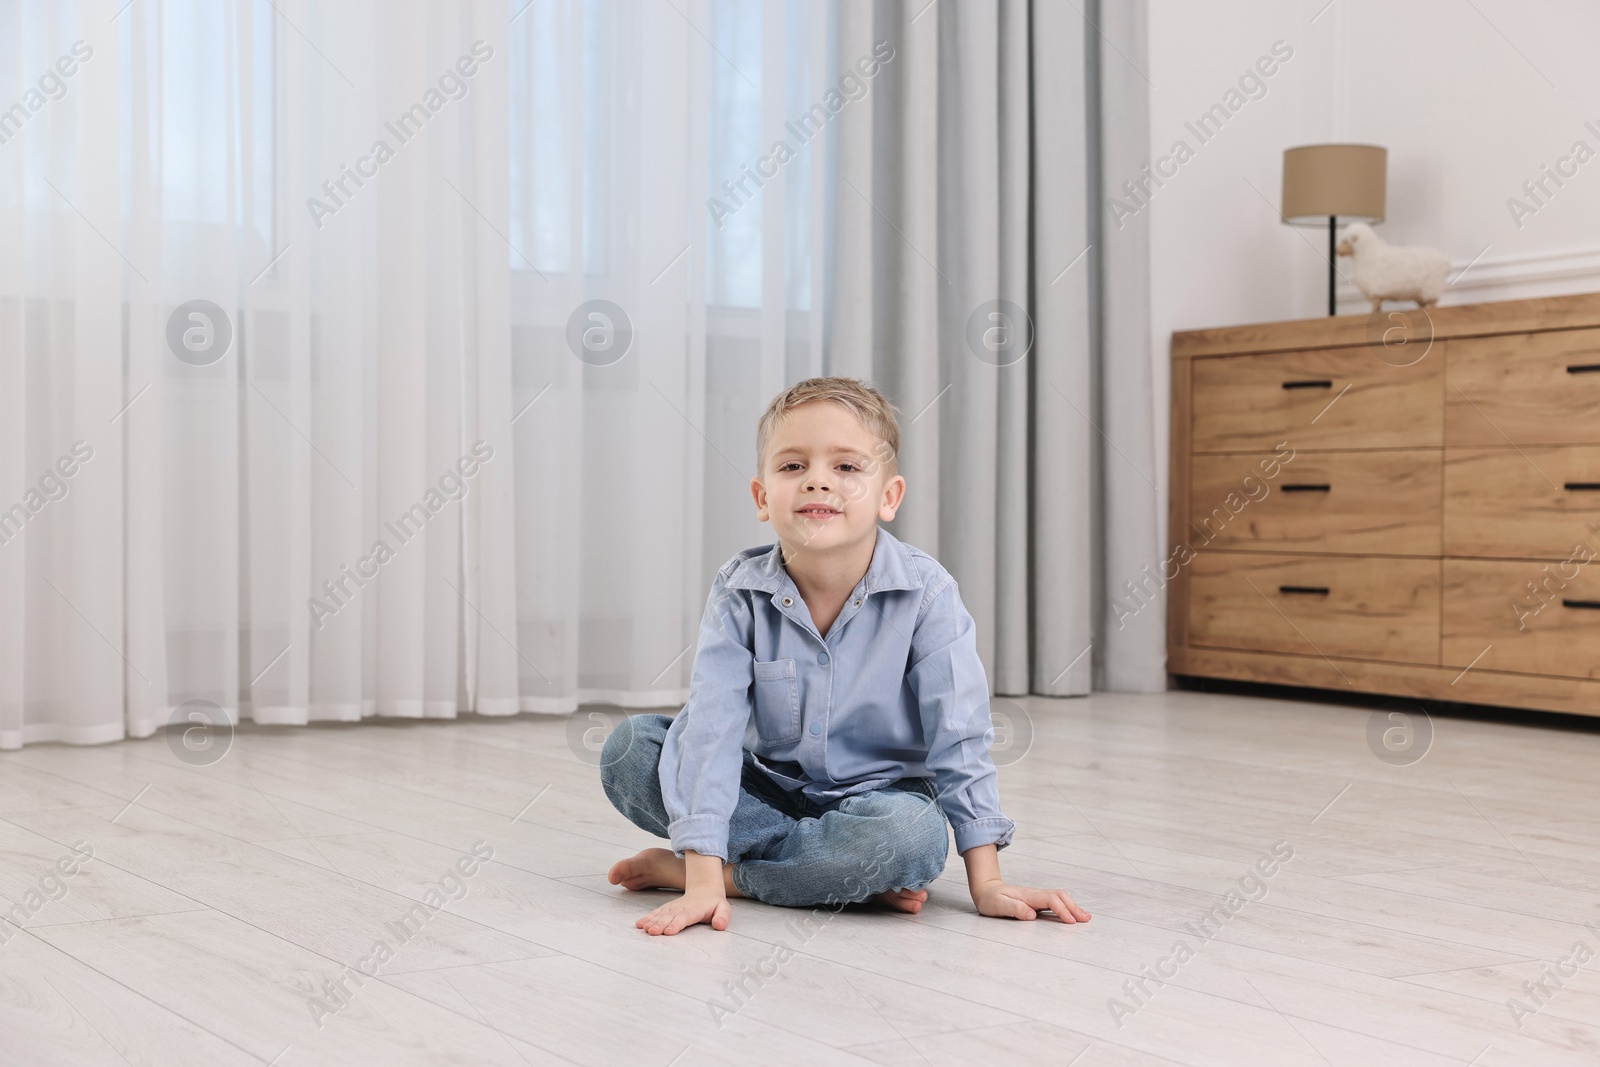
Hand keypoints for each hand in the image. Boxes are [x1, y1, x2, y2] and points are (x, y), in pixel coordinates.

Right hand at [635, 890, 729, 935]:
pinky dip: (647, 918)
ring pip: (661, 915)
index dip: (676, 924)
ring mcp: (673, 908)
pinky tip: (639, 924)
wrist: (704, 890)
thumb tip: (720, 925)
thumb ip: (723, 917)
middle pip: (670, 917)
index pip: (685, 917)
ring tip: (643, 928)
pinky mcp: (667, 909)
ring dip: (651, 922)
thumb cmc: (714, 903)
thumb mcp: (724, 908)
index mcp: (695, 910)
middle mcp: (681, 908)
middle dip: (660, 925)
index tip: (669, 932)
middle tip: (652, 932)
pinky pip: (656, 913)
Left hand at [971, 879, 1090, 923]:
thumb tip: (1032, 914)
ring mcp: (1036, 897)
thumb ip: (1014, 908)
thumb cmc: (990, 899)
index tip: (1071, 921)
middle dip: (1074, 907)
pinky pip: (1055, 902)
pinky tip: (1071, 914)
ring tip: (1085, 917)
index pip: (1050, 900)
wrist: (986, 889)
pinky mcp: (1036, 901)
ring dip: (1073, 906)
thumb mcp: (997, 905)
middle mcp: (1035, 894)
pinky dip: (1067, 907)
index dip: (1062, 910)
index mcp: (1027, 895)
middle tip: (1086, 920)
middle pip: (1059, 896)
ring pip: (1059, 898)